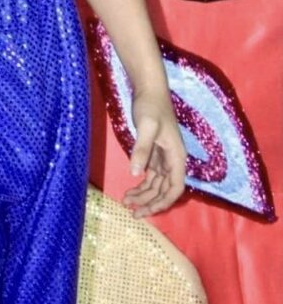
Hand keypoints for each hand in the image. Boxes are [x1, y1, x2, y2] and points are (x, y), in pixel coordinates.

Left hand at [123, 91, 186, 217]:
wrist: (149, 89)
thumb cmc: (151, 106)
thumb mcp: (146, 126)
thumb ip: (142, 149)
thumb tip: (136, 173)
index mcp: (177, 157)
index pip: (175, 188)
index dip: (163, 203)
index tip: (147, 211)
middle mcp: (173, 161)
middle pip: (164, 191)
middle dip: (150, 203)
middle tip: (132, 213)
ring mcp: (163, 158)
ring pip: (156, 185)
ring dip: (144, 196)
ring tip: (126, 203)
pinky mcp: (154, 153)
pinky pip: (150, 176)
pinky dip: (140, 184)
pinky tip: (129, 191)